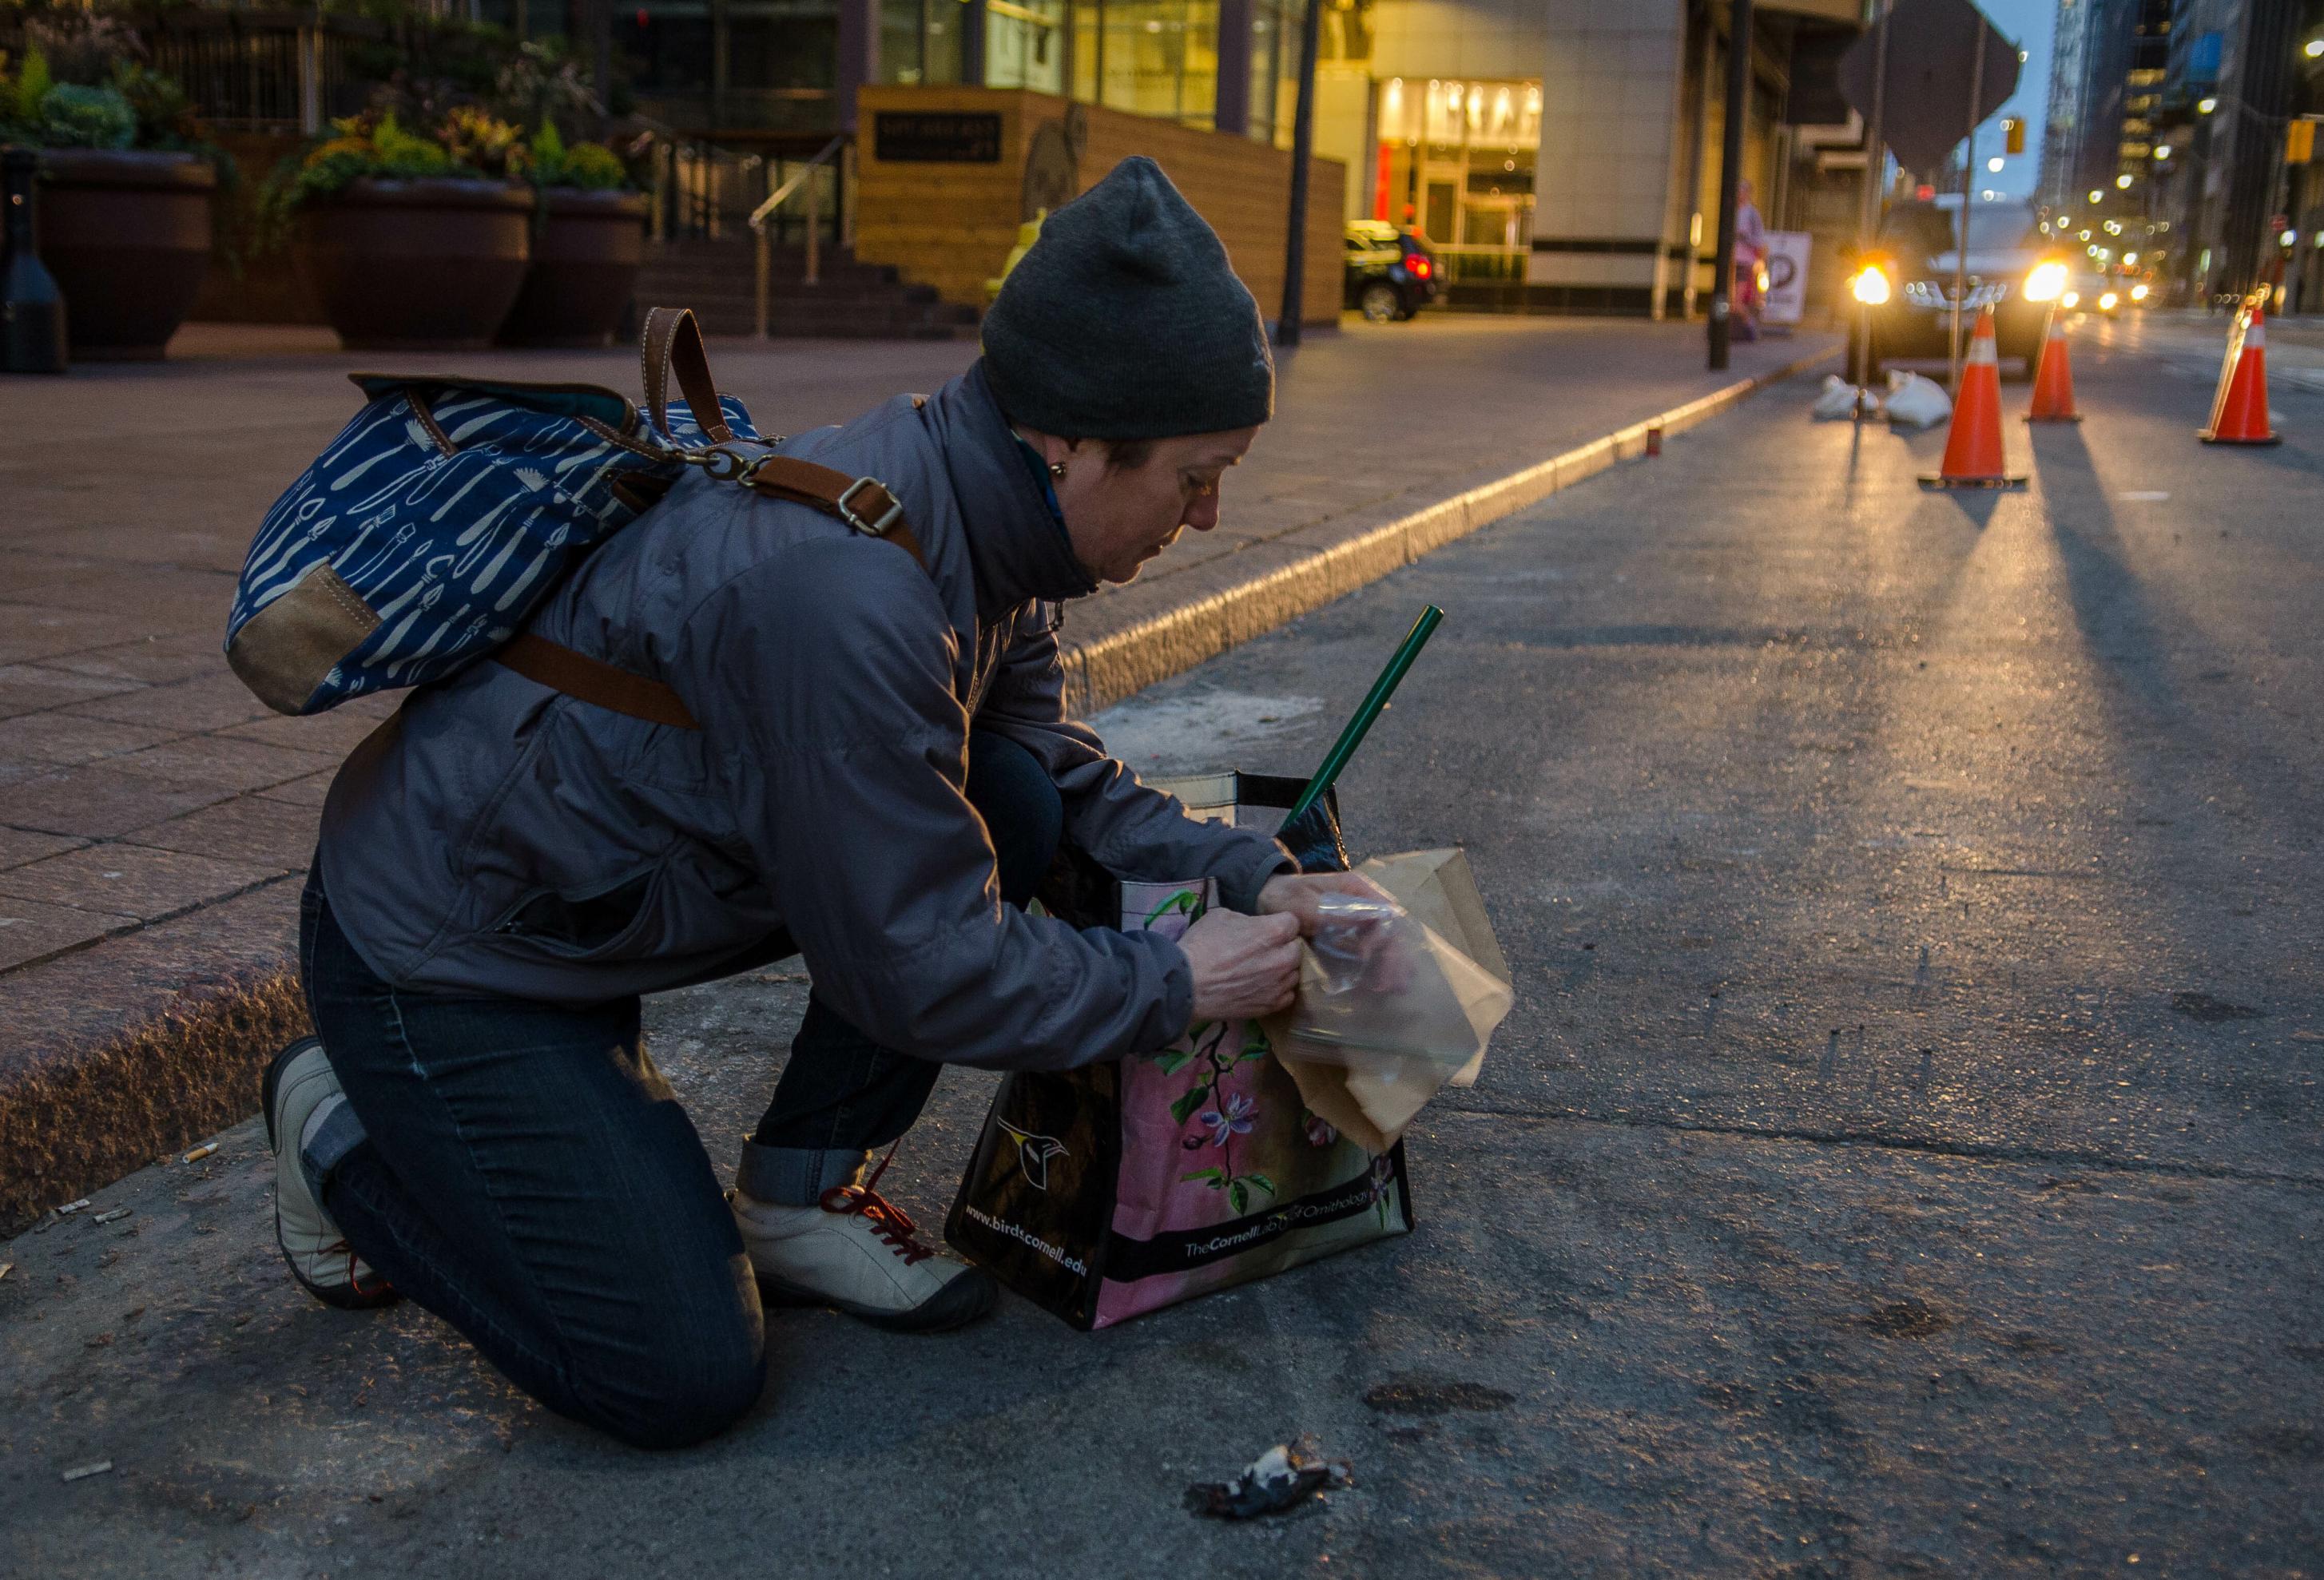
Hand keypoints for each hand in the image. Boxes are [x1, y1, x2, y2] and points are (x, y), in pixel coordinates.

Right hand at [1179, 909, 1302, 1022]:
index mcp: (1273, 932)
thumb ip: (1248, 920)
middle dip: (1284, 946)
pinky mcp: (1271, 1006)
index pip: (1293, 922)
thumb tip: (1255, 927)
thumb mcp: (1222, 916)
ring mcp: (1278, 985)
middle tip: (1264, 949)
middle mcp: (1282, 959)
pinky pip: (1287, 995)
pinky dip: (1278, 989)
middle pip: (1297, 949)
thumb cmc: (1201, 946)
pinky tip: (1262, 986)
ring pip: (1293, 973)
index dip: (1279, 923)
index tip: (1267, 928)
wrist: (1186, 985)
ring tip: (1262, 970)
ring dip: (1282, 969)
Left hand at [1260, 872, 1413, 993]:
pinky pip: (1365, 956)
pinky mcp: (1346, 940)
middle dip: (1394, 958)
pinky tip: (1374, 990)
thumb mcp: (1303, 903)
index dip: (1384, 935)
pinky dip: (1372, 972)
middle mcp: (1362, 906)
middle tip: (1391, 985)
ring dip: (1390, 967)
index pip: (1384, 912)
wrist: (1264, 901)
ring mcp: (1356, 924)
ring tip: (1393, 991)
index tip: (1367, 956)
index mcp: (1356, 890)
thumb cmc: (1283, 896)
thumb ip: (1332, 913)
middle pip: (1389, 931)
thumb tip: (1368, 921)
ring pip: (1382, 946)